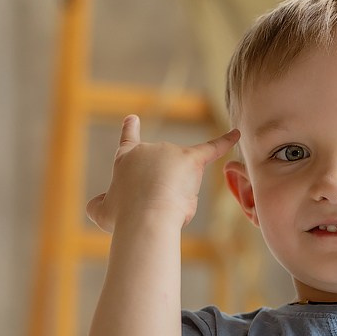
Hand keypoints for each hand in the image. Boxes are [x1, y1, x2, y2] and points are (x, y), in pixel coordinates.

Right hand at [86, 115, 239, 232]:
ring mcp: (171, 152)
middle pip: (163, 176)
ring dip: (176, 200)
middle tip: (150, 211)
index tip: (132, 118)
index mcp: (126, 158)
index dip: (129, 130)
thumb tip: (99, 204)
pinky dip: (225, 141)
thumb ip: (100, 206)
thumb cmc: (124, 217)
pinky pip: (212, 148)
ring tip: (165, 207)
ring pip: (182, 182)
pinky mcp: (192, 160)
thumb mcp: (102, 214)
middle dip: (162, 197)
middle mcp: (149, 149)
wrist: (146, 216)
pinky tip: (237, 133)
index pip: (127, 141)